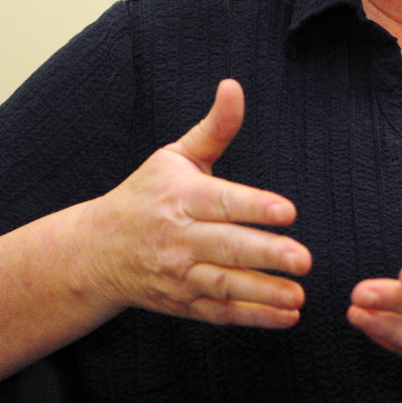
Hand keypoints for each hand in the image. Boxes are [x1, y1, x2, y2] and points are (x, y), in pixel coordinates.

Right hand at [77, 79, 310, 327]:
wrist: (97, 250)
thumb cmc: (145, 195)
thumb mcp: (175, 156)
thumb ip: (214, 127)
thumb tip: (234, 86)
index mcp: (182, 197)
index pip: (222, 202)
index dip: (255, 206)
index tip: (288, 211)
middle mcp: (180, 238)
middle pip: (227, 248)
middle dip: (266, 254)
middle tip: (303, 259)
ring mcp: (180, 274)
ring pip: (224, 285)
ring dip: (264, 293)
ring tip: (299, 297)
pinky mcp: (184, 303)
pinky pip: (220, 312)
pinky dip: (253, 317)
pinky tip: (286, 316)